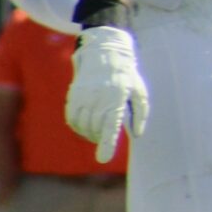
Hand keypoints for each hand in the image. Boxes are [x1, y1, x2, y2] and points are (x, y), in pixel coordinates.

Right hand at [65, 25, 147, 163]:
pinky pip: (72, 119)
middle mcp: (99, 97)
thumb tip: (136, 134)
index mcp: (118, 98)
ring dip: (89, 135)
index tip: (103, 159)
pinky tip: (85, 127)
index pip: (111, 125)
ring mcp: (84, 96)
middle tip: (105, 140)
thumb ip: (140, 114)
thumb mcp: (140, 92)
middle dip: (100, 139)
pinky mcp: (73, 95)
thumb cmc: (127, 76)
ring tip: (97, 134)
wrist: (105, 53)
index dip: (107, 143)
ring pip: (82, 125)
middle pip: (95, 128)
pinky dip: (78, 127)